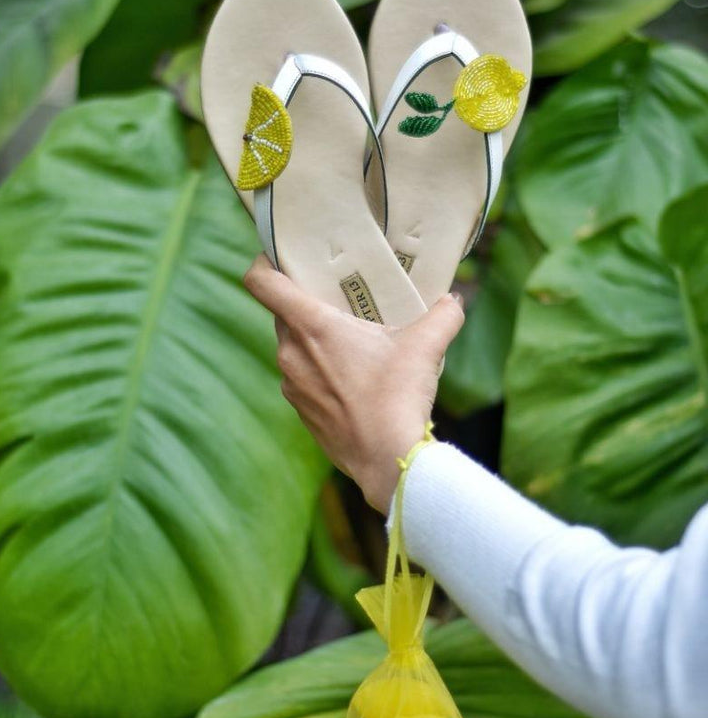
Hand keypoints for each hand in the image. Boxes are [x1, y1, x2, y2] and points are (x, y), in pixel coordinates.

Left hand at [244, 255, 463, 513]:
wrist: (388, 460)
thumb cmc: (398, 397)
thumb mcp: (426, 346)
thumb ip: (443, 314)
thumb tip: (455, 299)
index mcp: (311, 326)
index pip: (262, 283)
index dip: (264, 263)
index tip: (280, 257)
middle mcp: (291, 353)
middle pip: (282, 313)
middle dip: (305, 304)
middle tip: (335, 298)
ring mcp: (292, 385)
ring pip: (293, 348)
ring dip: (314, 342)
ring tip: (350, 343)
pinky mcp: (301, 411)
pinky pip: (303, 380)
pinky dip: (321, 373)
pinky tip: (353, 380)